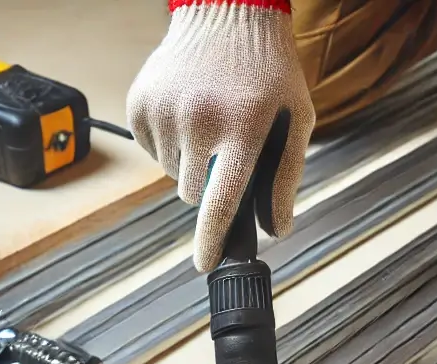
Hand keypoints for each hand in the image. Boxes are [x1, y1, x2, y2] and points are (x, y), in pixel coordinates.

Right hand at [127, 0, 314, 271]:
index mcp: (242, 129)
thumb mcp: (296, 118)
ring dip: (189, 161)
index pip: (221, 203)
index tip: (205, 264)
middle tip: (224, 146)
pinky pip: (153, 152)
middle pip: (193, 194)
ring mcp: (166, 112)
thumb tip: (277, 228)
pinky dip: (169, 142)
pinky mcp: (141, 106)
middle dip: (207, 183)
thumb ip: (286, 176)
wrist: (226, 13)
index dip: (212, 241)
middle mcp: (200, 121)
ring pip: (172, 174)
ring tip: (207, 122)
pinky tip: (187, 112)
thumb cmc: (267, 70)